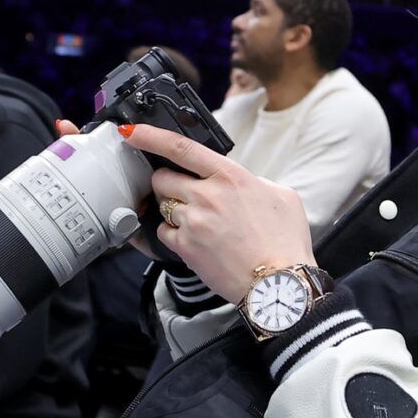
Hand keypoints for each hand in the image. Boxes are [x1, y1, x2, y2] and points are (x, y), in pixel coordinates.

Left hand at [119, 122, 314, 303]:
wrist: (279, 284)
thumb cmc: (285, 243)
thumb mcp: (282, 197)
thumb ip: (254, 182)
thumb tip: (240, 183)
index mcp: (231, 176)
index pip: (181, 148)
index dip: (151, 136)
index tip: (132, 132)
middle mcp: (208, 195)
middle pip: (162, 178)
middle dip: (166, 182)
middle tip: (182, 193)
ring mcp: (194, 222)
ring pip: (161, 205)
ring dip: (171, 209)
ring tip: (196, 222)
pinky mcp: (186, 247)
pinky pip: (163, 232)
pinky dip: (172, 234)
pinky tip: (192, 240)